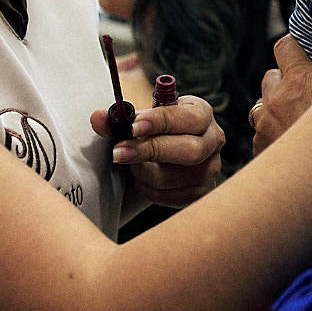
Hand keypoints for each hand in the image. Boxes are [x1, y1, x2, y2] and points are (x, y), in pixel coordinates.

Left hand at [90, 95, 223, 205]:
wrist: (164, 157)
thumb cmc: (153, 132)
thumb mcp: (141, 120)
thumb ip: (119, 118)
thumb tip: (97, 118)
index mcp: (202, 113)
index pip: (189, 118)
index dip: (161, 122)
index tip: (134, 126)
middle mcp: (213, 140)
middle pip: (190, 150)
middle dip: (151, 151)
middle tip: (119, 152)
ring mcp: (210, 169)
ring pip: (174, 177)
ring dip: (143, 172)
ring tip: (131, 164)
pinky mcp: (201, 192)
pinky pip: (170, 196)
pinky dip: (148, 189)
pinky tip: (142, 178)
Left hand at [250, 35, 311, 154]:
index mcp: (300, 81)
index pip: (283, 47)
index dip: (293, 48)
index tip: (303, 54)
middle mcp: (276, 100)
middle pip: (271, 76)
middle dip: (285, 81)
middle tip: (307, 94)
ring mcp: (264, 124)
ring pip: (264, 105)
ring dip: (277, 108)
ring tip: (301, 121)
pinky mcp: (260, 146)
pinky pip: (262, 130)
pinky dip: (274, 132)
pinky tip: (295, 141)